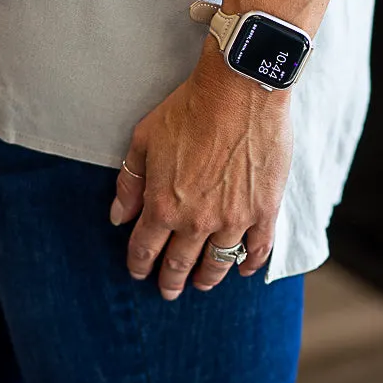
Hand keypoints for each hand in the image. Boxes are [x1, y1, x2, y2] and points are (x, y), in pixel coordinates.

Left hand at [110, 45, 292, 296]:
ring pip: (218, 263)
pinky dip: (248, 264)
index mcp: (163, 206)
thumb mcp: (144, 140)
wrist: (239, 92)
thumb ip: (130, 183)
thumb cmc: (189, 109)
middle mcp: (196, 221)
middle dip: (170, 281)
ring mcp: (234, 219)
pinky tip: (242, 270)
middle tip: (168, 290)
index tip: (138, 272)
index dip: (138, 265)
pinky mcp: (264, 210)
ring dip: (207, 278)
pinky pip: (258, 249)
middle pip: (179, 264)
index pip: (144, 249)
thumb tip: (118, 217)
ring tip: (201, 284)